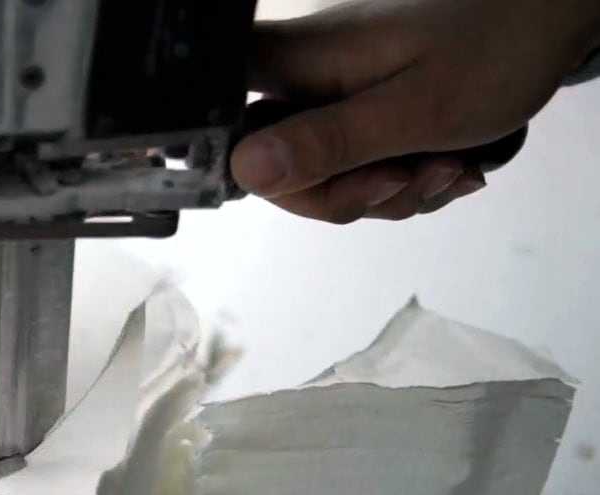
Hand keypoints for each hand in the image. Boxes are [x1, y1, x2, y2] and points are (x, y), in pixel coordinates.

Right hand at [232, 0, 599, 222]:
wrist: (553, 16)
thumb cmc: (495, 47)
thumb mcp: (413, 111)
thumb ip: (326, 144)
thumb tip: (245, 170)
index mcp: (296, 64)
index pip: (222, 127)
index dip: (254, 170)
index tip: (317, 181)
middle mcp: (300, 77)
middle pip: (277, 169)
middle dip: (347, 195)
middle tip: (405, 177)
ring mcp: (330, 95)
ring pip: (325, 179)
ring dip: (390, 193)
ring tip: (446, 165)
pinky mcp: (359, 110)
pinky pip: (358, 169)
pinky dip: (404, 181)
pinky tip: (447, 163)